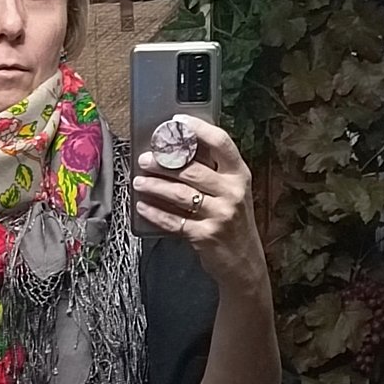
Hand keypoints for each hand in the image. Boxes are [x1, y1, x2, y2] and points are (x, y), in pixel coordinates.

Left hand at [133, 117, 266, 294]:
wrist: (244, 263)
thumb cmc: (233, 223)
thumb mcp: (232, 194)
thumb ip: (214, 173)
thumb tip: (179, 151)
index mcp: (240, 175)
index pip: (221, 143)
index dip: (198, 129)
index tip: (177, 121)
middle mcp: (233, 192)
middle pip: (192, 169)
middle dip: (163, 163)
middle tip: (145, 159)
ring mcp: (220, 215)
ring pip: (180, 194)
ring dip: (155, 186)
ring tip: (139, 182)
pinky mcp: (205, 235)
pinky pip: (174, 220)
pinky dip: (155, 213)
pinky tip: (142, 207)